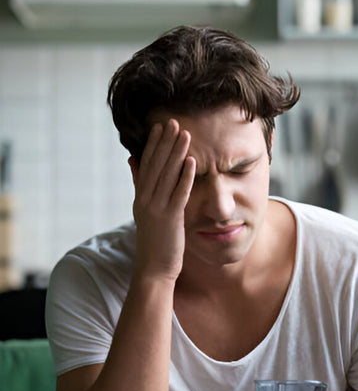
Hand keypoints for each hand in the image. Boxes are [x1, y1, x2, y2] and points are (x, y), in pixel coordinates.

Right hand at [131, 119, 195, 281]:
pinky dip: (185, 177)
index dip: (154, 145)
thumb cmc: (154, 241)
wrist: (153, 269)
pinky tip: (192, 162)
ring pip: (167, 176)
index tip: (160, 127)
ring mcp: (156, 209)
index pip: (146, 165)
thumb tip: (133, 160)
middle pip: (156, 166)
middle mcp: (145, 200)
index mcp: (140, 197)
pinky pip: (178, 194)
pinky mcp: (169, 219)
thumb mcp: (144, 210)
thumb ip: (140, 185)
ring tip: (185, 134)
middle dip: (165, 143)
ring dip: (176, 154)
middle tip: (174, 122)